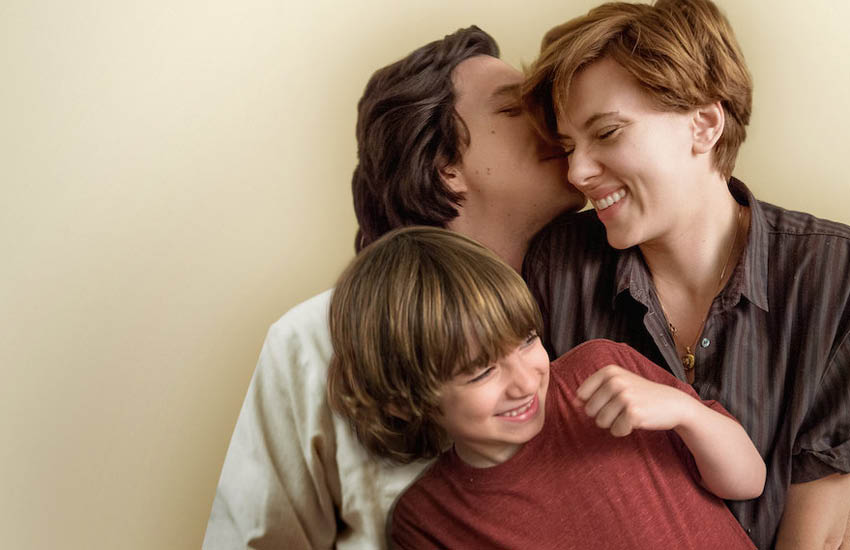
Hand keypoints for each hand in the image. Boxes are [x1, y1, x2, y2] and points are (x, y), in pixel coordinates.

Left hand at [576, 365, 692, 436]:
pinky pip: (615, 431)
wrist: (672, 403)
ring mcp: (625, 397)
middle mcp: (615, 381)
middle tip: (623, 408)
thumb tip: (573, 402)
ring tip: (629, 414)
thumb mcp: (618, 384)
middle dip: (604, 414)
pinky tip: (636, 421)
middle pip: (589, 411)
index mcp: (609, 371)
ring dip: (614, 423)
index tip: (610, 399)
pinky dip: (624, 430)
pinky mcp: (633, 413)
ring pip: (601, 422)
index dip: (593, 403)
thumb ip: (594, 390)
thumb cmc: (641, 395)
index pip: (581, 395)